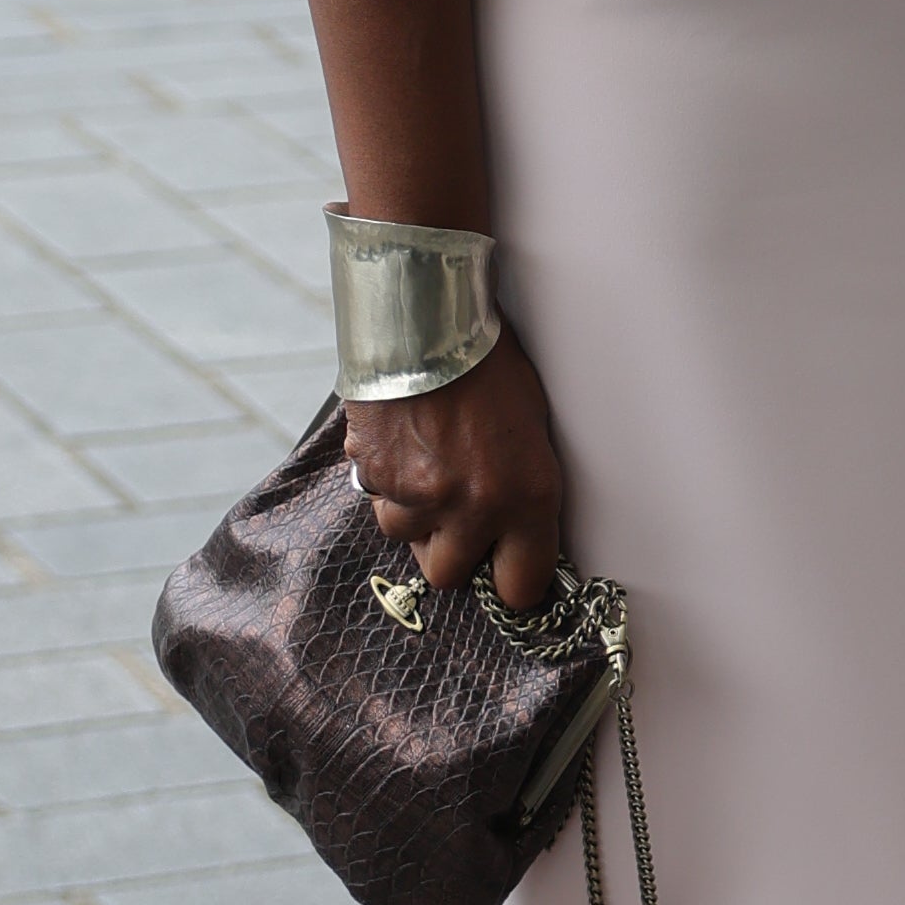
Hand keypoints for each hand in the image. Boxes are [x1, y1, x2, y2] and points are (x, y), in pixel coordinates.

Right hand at [344, 330, 564, 608]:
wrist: (429, 317)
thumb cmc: (489, 364)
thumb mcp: (530, 428)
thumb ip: (521, 487)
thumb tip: (511, 529)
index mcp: (527, 496)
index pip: (522, 587)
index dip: (511, 581)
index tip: (507, 568)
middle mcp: (472, 506)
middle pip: (449, 575)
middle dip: (450, 552)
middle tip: (455, 517)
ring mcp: (417, 494)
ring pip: (404, 536)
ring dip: (412, 514)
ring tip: (424, 464)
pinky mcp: (374, 474)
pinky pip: (375, 497)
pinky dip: (385, 480)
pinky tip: (401, 441)